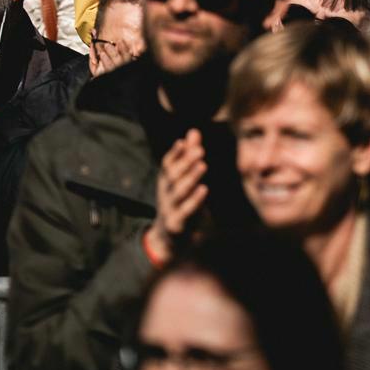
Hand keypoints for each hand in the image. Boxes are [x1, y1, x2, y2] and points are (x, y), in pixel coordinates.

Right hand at [143, 130, 207, 263]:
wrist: (168, 239)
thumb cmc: (179, 203)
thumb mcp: (182, 180)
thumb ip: (188, 156)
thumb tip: (194, 131)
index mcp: (166, 181)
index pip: (167, 164)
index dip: (175, 153)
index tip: (184, 142)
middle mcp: (165, 192)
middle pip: (173, 175)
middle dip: (186, 162)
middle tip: (200, 150)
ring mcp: (169, 208)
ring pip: (179, 191)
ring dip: (191, 177)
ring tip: (203, 165)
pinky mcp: (176, 223)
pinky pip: (186, 210)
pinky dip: (194, 200)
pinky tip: (204, 189)